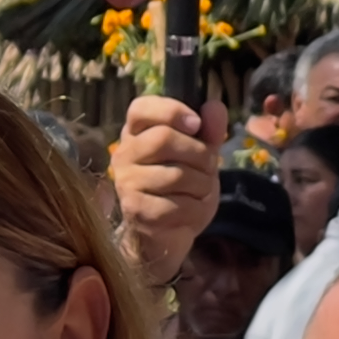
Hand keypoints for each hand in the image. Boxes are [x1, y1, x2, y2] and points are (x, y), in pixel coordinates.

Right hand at [104, 92, 223, 290]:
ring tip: (199, 192)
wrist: (167, 232)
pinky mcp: (135, 211)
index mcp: (137, 133)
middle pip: (163, 138)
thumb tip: (214, 106)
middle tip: (207, 167)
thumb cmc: (182, 186)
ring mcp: (126, 183)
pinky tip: (191, 211)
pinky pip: (176, 204)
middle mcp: (124, 155)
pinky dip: (195, 209)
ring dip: (202, 185)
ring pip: (176, 174)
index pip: (141, 108)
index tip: (196, 124)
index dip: (171, 110)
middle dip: (199, 154)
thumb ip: (209, 130)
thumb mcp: (201, 154)